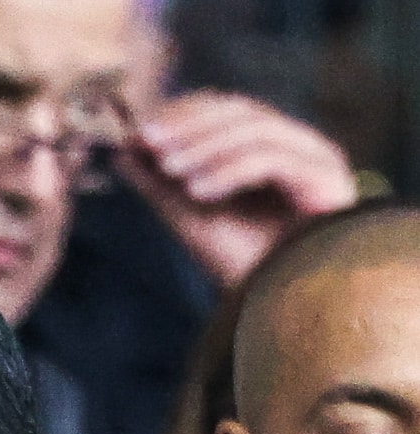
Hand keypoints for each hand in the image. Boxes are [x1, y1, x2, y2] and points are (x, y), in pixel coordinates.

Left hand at [123, 91, 357, 286]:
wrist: (277, 306)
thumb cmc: (240, 263)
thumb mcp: (189, 216)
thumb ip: (159, 182)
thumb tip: (122, 149)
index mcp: (269, 145)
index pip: (225, 110)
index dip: (183, 114)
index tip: (139, 132)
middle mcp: (298, 145)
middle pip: (242, 112)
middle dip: (190, 125)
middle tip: (148, 141)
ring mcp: (318, 158)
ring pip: (257, 130)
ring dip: (204, 146)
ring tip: (166, 169)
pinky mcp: (329, 179)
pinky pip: (273, 160)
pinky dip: (230, 171)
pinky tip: (197, 191)